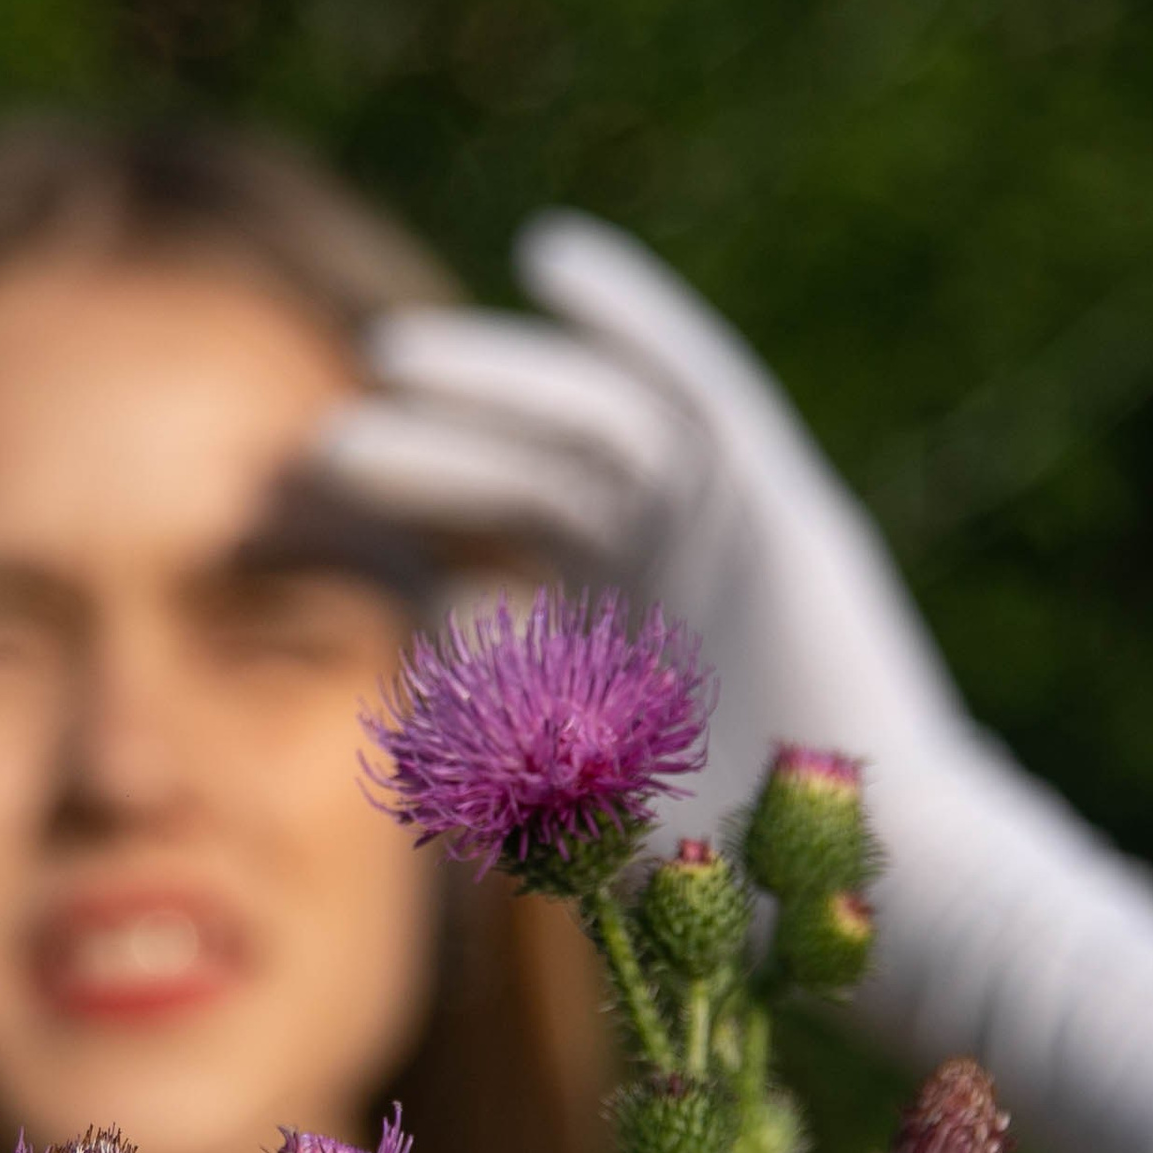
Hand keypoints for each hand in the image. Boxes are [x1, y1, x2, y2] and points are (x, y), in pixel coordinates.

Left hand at [317, 209, 978, 832]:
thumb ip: (492, 722)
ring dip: (492, 378)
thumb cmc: (718, 887)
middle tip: (313, 450)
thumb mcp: (563, 799)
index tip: (291, 518)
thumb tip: (436, 609)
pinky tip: (551, 254)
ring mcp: (723, 533)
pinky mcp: (779, 506)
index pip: (481, 555)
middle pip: (524, 475)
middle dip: (423, 451)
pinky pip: (700, 386)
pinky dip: (633, 314)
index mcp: (608, 650)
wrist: (861, 898)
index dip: (395, 528)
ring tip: (389, 355)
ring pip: (591, 420)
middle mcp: (663, 575)